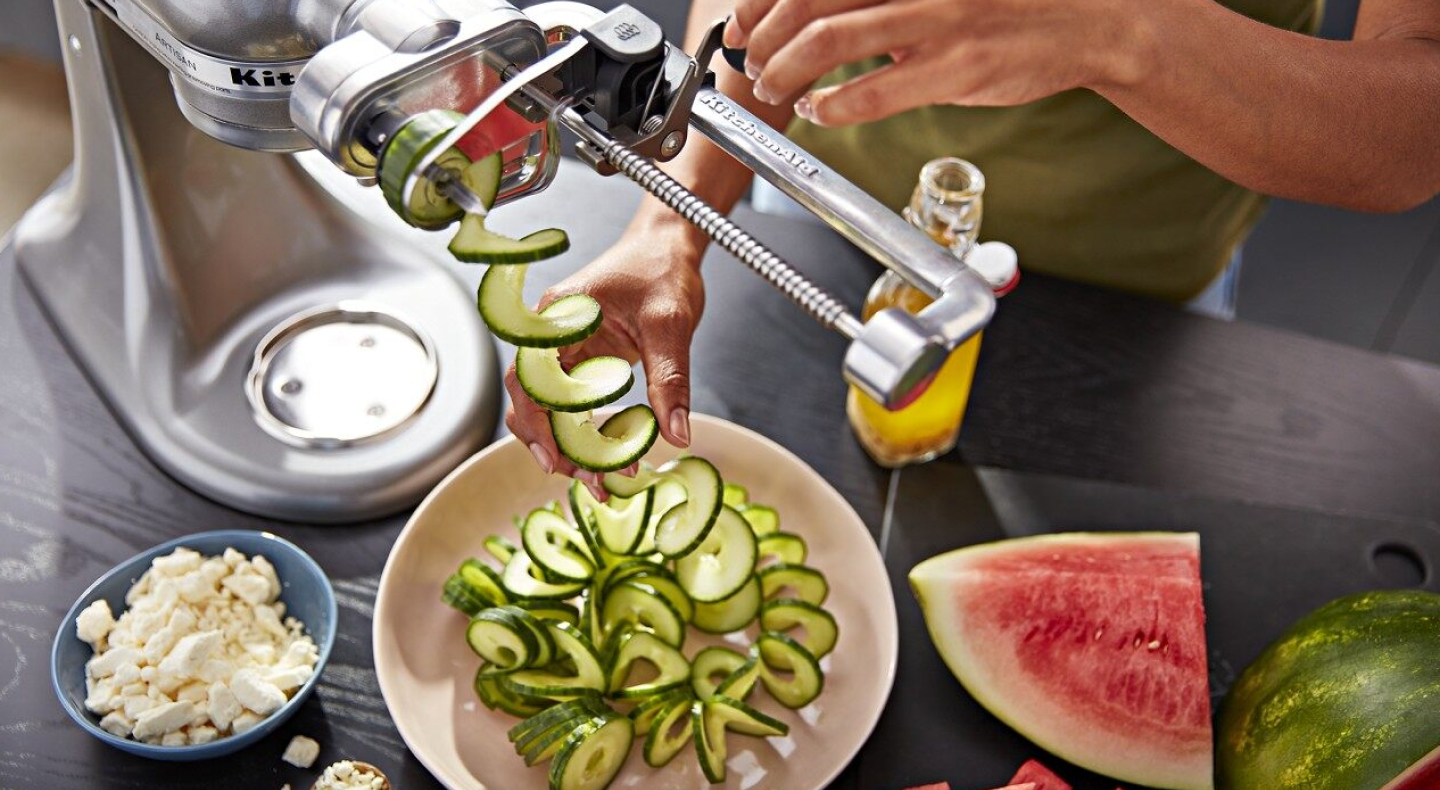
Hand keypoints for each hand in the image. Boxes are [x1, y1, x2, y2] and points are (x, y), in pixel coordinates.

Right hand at [504, 224, 705, 496]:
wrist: (669, 249)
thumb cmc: (662, 270)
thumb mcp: (670, 322)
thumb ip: (670, 378)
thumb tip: (676, 433)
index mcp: (558, 318)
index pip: (528, 378)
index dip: (535, 423)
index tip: (557, 459)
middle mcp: (552, 337)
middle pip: (533, 402)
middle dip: (554, 446)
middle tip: (589, 481)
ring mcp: (565, 353)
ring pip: (551, 411)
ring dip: (570, 447)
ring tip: (600, 480)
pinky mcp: (583, 365)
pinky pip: (574, 407)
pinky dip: (587, 435)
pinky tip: (608, 458)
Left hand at [725, 0, 1143, 125]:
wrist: (1089, 21)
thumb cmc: (1008, 4)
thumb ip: (883, 1)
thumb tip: (819, 24)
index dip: (762, 0)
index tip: (743, 24)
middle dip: (765, 36)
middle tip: (754, 63)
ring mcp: (937, 17)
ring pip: (828, 38)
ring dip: (785, 70)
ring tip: (775, 88)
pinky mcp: (957, 64)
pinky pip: (873, 91)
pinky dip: (832, 105)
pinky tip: (819, 110)